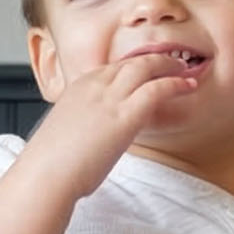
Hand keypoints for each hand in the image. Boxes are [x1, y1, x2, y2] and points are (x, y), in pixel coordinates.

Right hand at [24, 49, 208, 200]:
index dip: (133, 67)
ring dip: (169, 66)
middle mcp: (94, 86)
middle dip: (154, 60)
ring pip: (146, 68)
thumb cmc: (51, 162)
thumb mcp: (65, 131)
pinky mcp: (125, 115)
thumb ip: (83, 125)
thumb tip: (92, 135)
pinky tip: (187, 86)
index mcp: (78, 87)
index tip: (147, 71)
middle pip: (130, 62)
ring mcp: (110, 98)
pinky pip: (157, 89)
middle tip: (171, 64)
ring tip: (184, 71)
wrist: (46, 173)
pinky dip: (175, 84)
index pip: (111, 68)